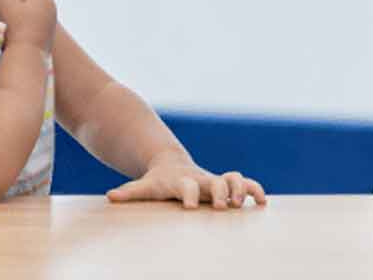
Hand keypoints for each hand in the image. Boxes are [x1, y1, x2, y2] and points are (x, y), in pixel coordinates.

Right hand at [0, 0, 57, 52]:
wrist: (30, 61)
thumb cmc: (21, 34)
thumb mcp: (6, 7)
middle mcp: (47, 3)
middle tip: (5, 0)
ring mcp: (45, 16)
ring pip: (24, 1)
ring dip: (13, 4)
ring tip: (6, 18)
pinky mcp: (40, 26)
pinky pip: (25, 13)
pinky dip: (16, 14)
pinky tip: (10, 26)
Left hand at [106, 158, 266, 209]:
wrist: (171, 164)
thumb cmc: (158, 181)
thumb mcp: (144, 186)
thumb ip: (130, 192)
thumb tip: (110, 197)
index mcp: (182, 181)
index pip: (186, 186)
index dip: (189, 194)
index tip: (189, 207)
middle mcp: (202, 179)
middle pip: (216, 181)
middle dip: (221, 192)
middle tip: (223, 206)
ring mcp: (215, 180)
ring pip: (235, 178)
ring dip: (242, 188)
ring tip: (243, 202)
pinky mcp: (226, 184)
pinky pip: (246, 184)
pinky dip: (255, 190)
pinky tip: (263, 203)